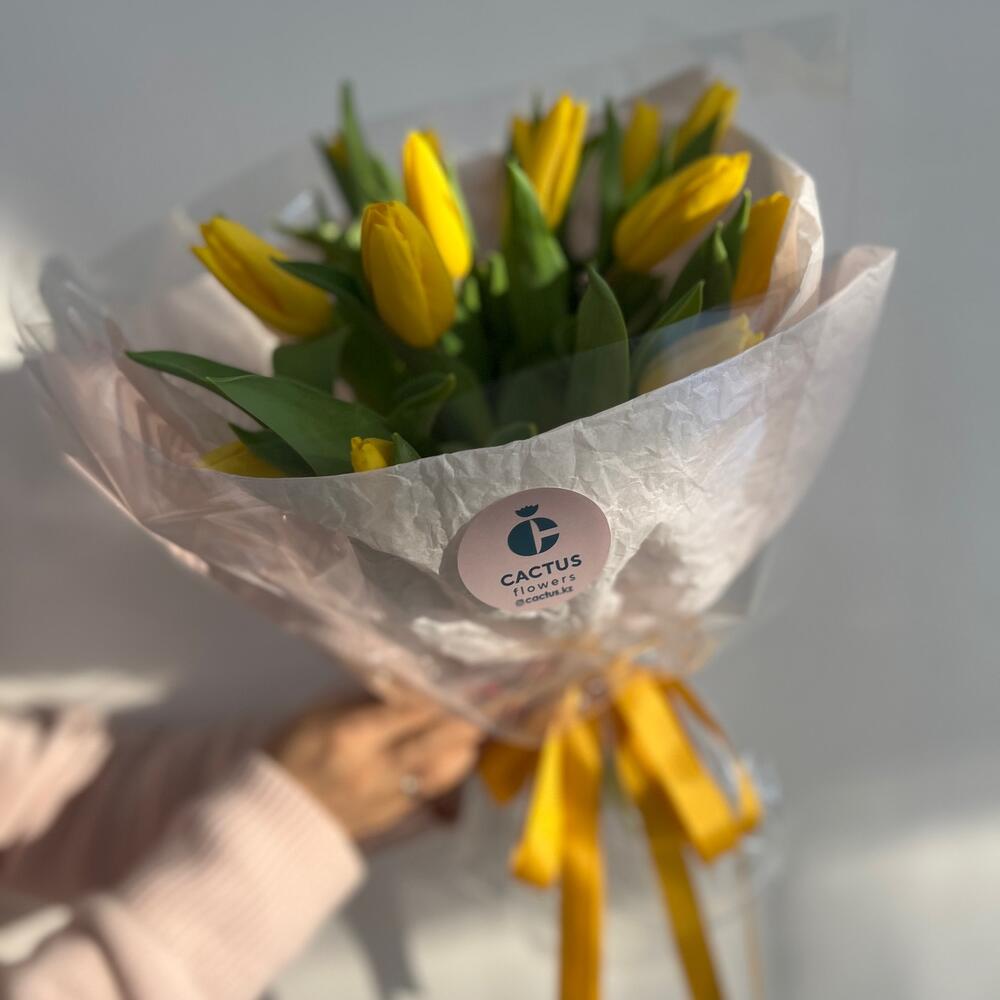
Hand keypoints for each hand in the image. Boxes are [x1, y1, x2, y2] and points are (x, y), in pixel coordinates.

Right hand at [267, 699, 481, 840]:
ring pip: (444, 770)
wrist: (269, 821)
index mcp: (352, 735)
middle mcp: (376, 769)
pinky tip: (461, 751)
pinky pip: (434, 789)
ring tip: (483, 722)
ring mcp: (388, 798)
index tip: (473, 678)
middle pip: (438, 741)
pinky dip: (450, 768)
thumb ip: (366, 697)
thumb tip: (411, 680)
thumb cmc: (290, 753)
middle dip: (471, 718)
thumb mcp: (318, 713)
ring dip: (467, 745)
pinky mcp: (395, 818)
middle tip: (498, 697)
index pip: (413, 711)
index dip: (447, 695)